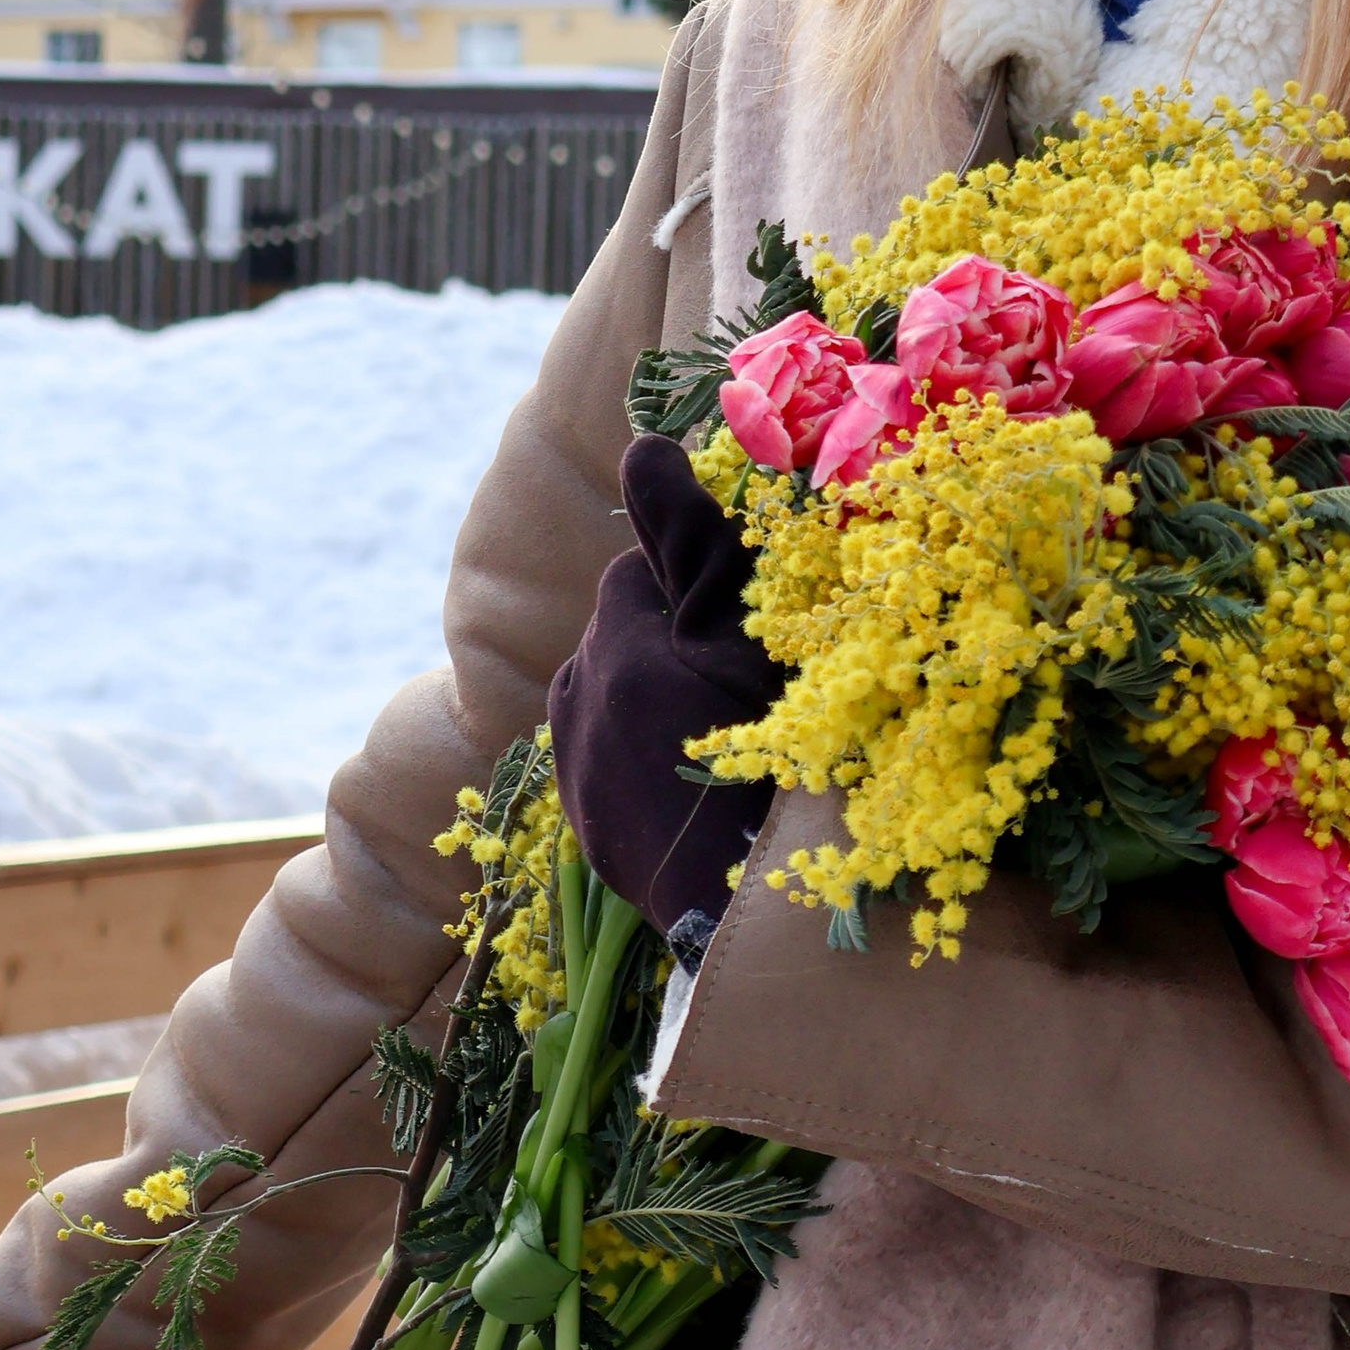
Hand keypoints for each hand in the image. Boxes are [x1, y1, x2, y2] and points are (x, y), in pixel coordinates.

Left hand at [548, 437, 782, 942]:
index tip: (742, 627)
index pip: (641, 570)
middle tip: (736, 687)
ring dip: (648, 698)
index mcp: (617, 645)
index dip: (694, 588)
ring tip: (714, 737)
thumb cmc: (773, 755)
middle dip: (667, 642)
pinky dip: (637, 756)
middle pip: (620, 631)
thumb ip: (690, 539)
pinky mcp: (583, 822)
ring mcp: (575, 767)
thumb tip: (642, 446)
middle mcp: (577, 697)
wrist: (753, 904)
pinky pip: (602, 758)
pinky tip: (689, 782)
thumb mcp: (749, 637)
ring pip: (608, 693)